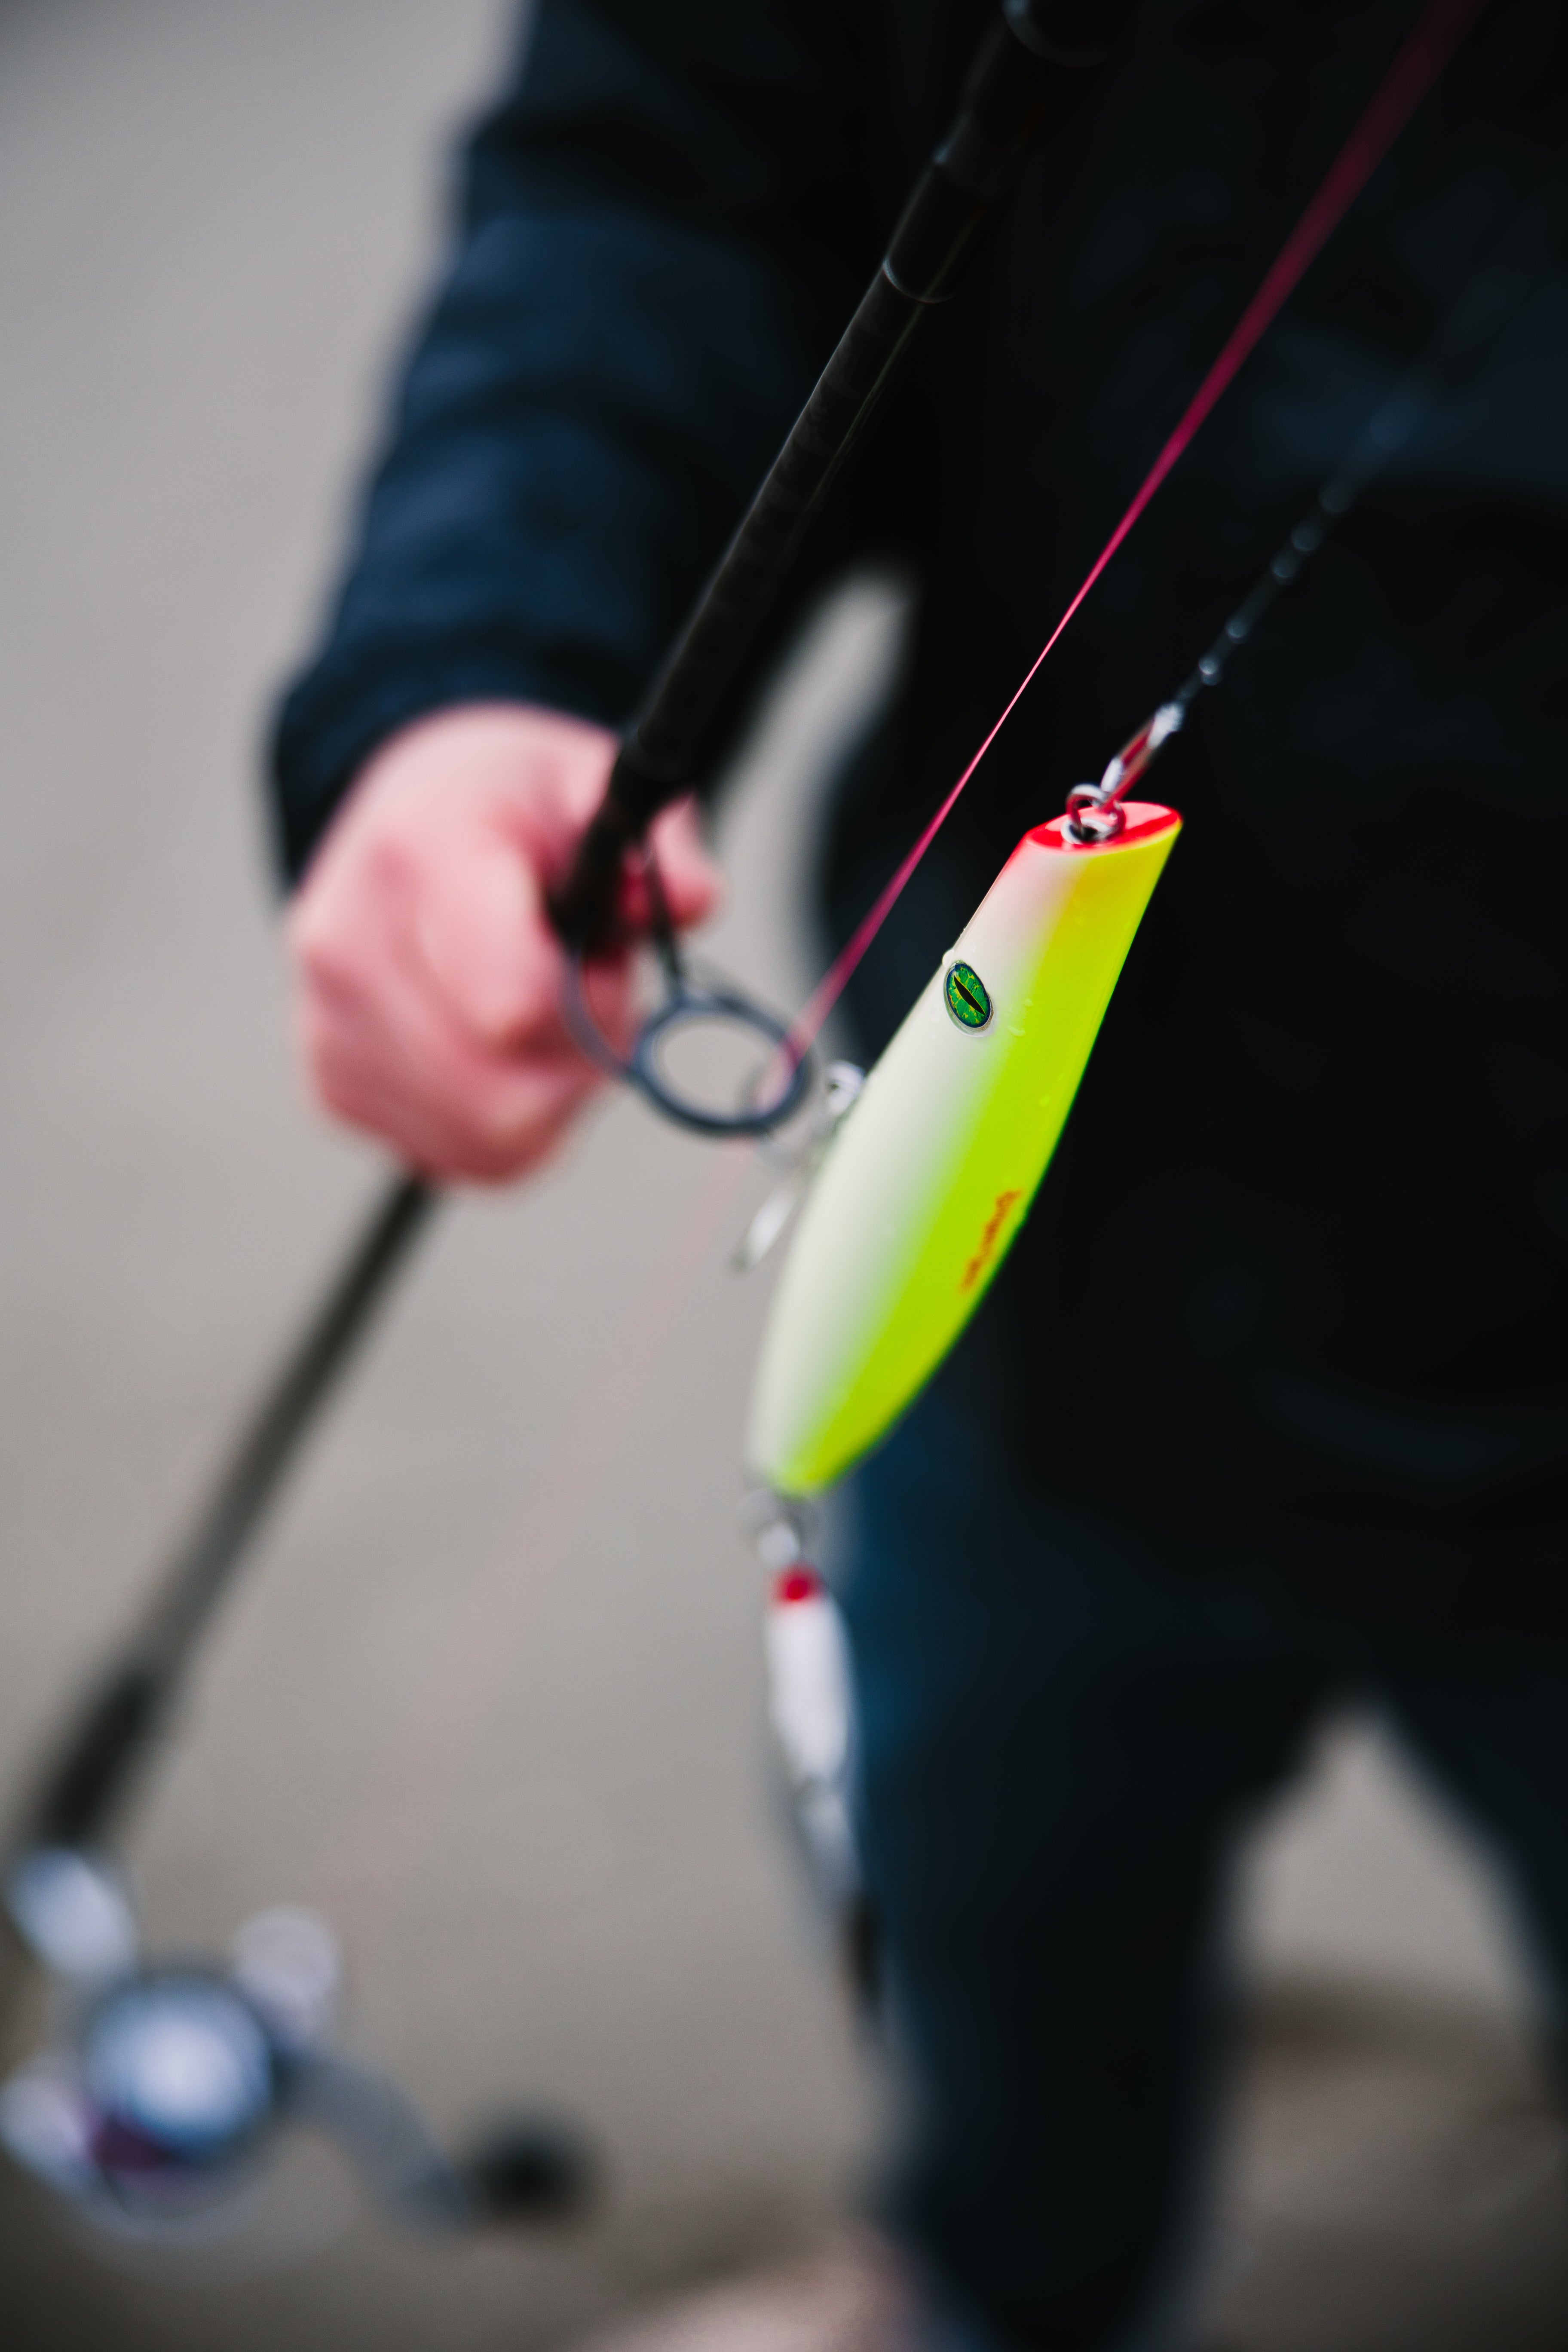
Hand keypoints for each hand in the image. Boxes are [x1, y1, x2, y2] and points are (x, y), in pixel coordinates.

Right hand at [286, 703, 722, 1182]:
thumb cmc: (507, 807)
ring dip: (550, 1096)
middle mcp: (350, 946)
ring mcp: (329, 1026)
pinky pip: (457, 1160)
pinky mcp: (331, 1087)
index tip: (601, 955)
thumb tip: (698, 899)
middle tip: (585, 991)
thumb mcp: (592, 784)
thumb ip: (656, 846)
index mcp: (419, 855)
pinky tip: (503, 1055)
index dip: (592, 1003)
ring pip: (490, 1140)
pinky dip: (507, 1129)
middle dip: (581, 1059)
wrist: (404, 815)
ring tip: (541, 1014)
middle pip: (509, 1097)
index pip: (513, 1002)